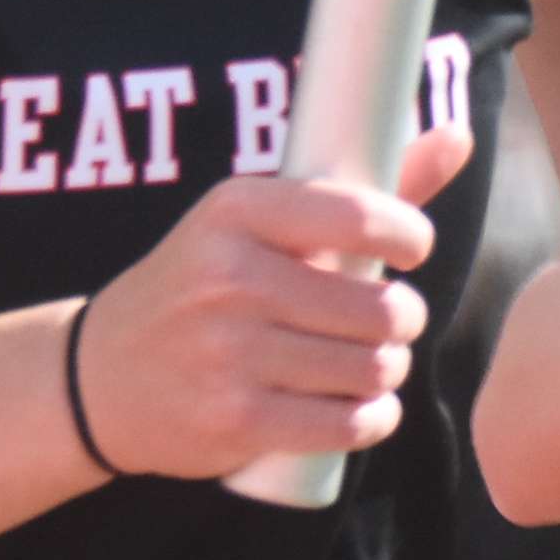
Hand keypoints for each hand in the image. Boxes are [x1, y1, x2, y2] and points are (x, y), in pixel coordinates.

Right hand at [71, 121, 472, 479]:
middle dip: (402, 319)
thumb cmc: (203, 287)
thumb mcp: (257, 222)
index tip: (410, 250)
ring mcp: (229, 352)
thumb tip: (458, 135)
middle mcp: (229, 276)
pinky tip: (365, 407)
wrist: (100, 375)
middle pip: (379, 307)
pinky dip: (372, 419)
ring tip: (372, 362)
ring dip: (388, 371)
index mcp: (237, 209)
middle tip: (389, 321)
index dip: (409, 237)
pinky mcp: (235, 421)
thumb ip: (360, 185)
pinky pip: (344, 424)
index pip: (360, 215)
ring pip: (369, 368)